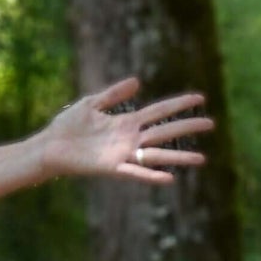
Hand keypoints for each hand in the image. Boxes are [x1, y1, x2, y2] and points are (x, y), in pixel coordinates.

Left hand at [42, 80, 211, 186]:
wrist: (48, 147)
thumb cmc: (67, 127)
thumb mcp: (91, 104)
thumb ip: (113, 94)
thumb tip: (138, 82)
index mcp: (126, 122)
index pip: (159, 111)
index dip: (178, 104)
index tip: (200, 98)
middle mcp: (129, 139)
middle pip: (164, 131)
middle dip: (187, 127)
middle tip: (212, 124)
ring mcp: (122, 154)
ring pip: (157, 155)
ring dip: (179, 157)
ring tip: (202, 159)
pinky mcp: (111, 167)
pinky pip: (135, 172)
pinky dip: (151, 175)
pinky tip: (169, 178)